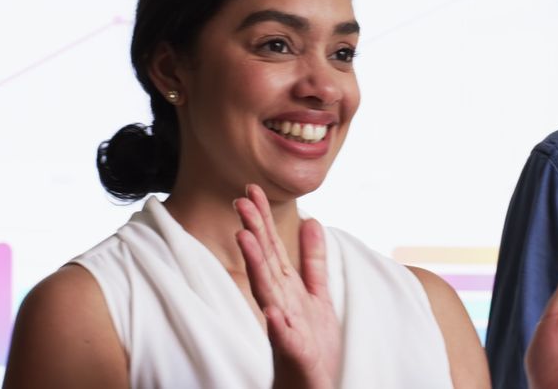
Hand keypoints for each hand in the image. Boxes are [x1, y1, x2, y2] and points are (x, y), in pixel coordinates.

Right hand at [234, 184, 340, 388]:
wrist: (311, 386)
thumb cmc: (311, 345)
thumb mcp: (316, 295)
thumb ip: (313, 260)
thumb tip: (312, 221)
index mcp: (287, 289)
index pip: (272, 248)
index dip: (262, 219)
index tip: (252, 189)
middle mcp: (279, 304)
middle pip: (265, 263)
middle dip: (254, 232)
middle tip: (241, 202)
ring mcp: (284, 329)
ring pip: (268, 294)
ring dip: (255, 266)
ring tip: (244, 238)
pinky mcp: (294, 355)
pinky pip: (284, 340)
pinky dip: (277, 326)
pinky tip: (271, 312)